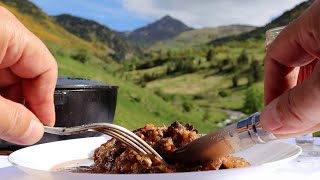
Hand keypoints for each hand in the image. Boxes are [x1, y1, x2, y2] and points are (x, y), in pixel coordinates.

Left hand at [0, 7, 56, 143]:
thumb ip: (8, 117)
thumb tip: (33, 133)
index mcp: (5, 31)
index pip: (45, 67)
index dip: (46, 101)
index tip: (43, 125)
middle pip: (27, 71)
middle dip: (24, 103)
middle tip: (20, 129)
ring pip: (8, 72)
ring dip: (7, 100)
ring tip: (3, 122)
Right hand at [260, 0, 319, 137]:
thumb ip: (301, 103)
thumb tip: (270, 123)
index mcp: (318, 20)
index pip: (277, 55)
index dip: (272, 88)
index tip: (274, 117)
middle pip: (299, 67)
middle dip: (297, 100)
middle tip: (301, 125)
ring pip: (317, 76)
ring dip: (315, 103)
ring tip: (316, 121)